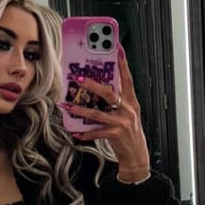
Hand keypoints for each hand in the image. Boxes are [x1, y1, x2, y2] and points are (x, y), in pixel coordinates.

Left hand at [62, 45, 149, 177]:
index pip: (127, 79)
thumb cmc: (129, 133)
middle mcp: (128, 110)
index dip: (122, 63)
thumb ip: (117, 102)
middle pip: (109, 93)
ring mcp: (122, 122)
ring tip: (68, 106)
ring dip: (80, 109)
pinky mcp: (115, 134)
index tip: (117, 49)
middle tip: (78, 79)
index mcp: (131, 102)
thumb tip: (98, 90)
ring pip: (97, 113)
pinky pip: (96, 132)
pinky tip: (76, 132)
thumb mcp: (127, 114)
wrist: (137, 155)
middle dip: (92, 85)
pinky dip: (84, 132)